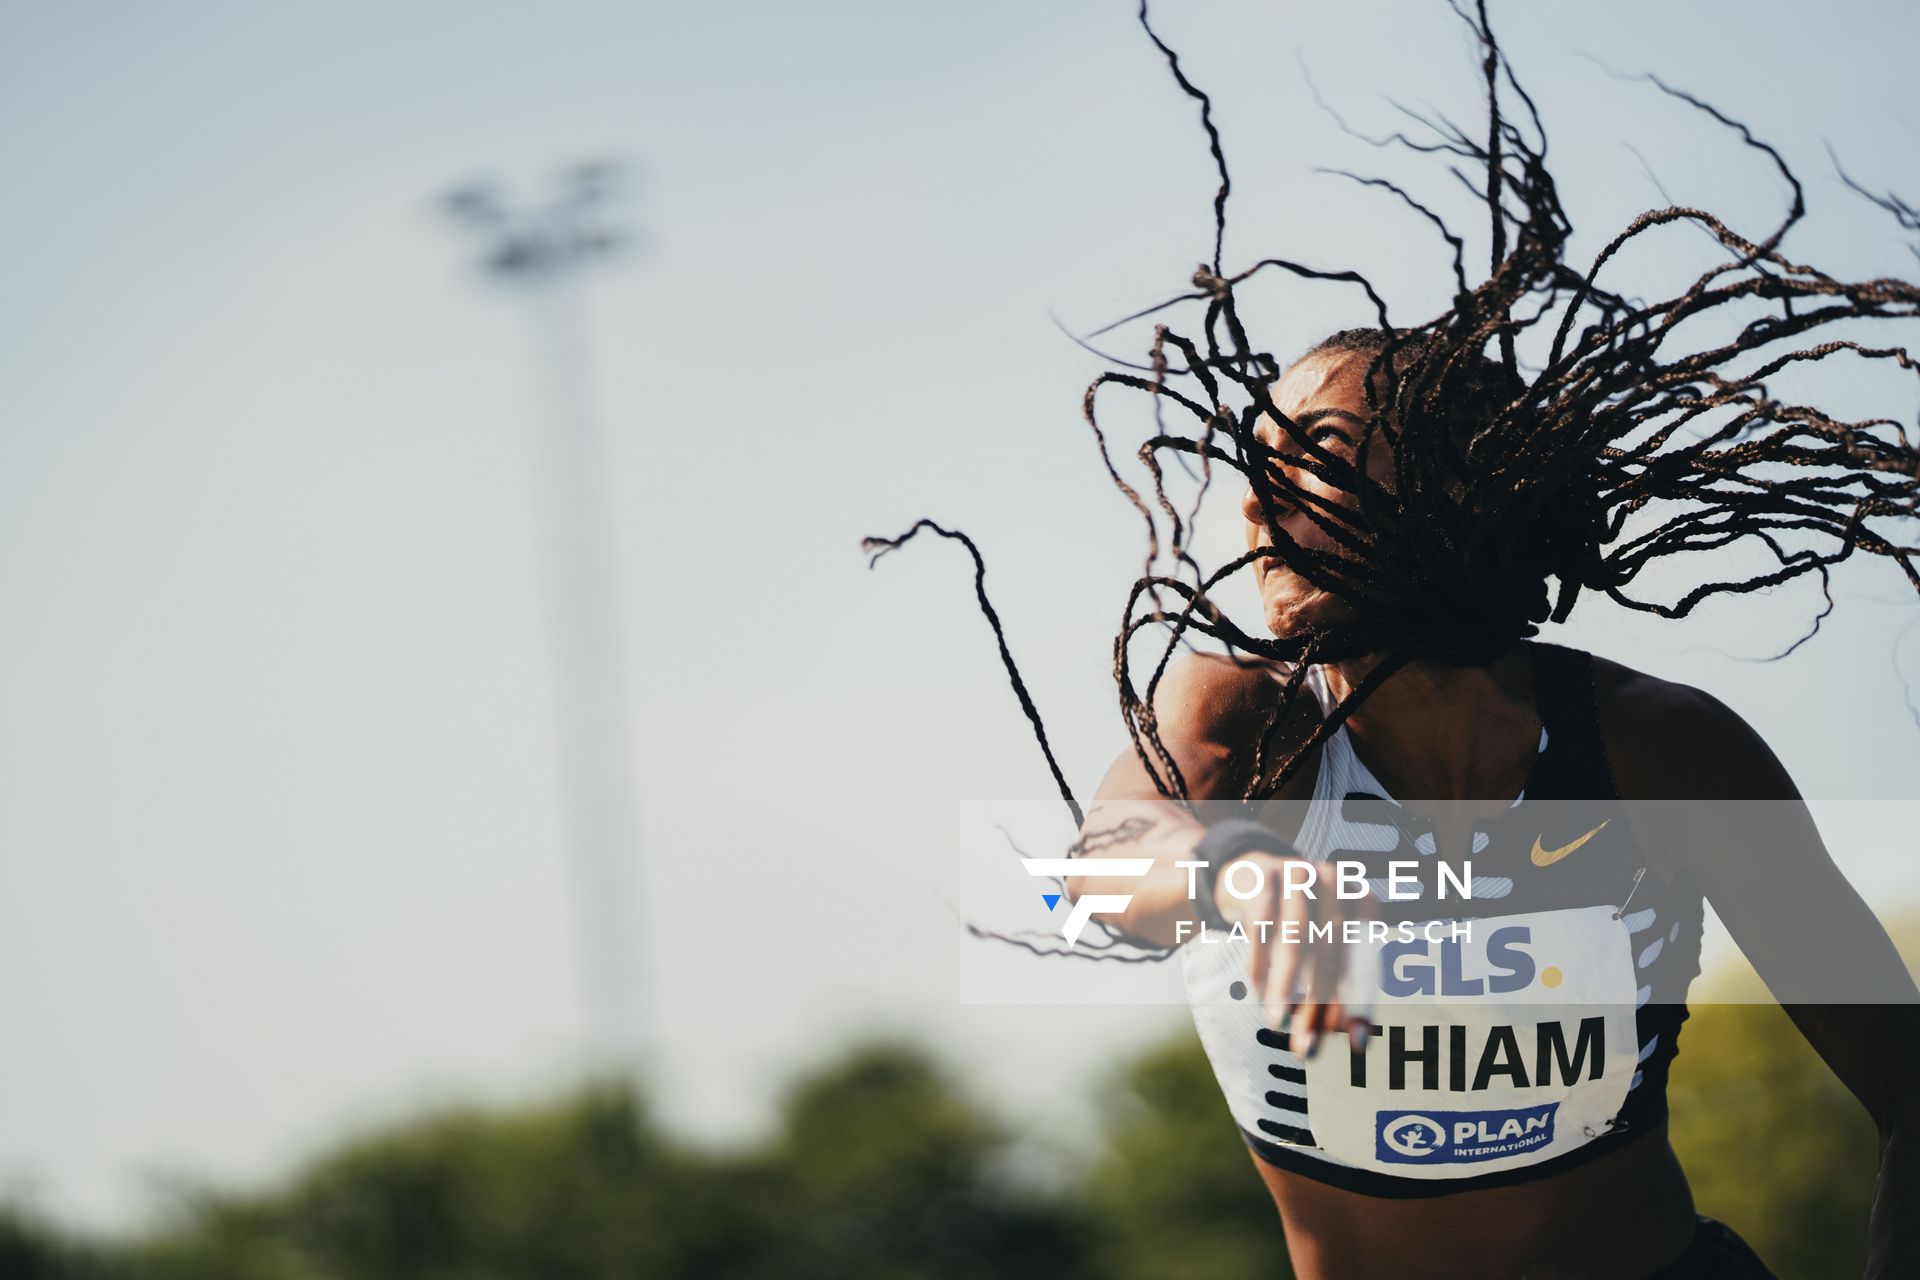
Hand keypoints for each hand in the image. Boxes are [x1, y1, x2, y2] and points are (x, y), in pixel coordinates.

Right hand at [1212, 851, 1375, 1058]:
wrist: (1251, 873)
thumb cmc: (1295, 917)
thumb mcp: (1323, 942)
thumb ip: (1336, 983)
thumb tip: (1341, 1033)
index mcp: (1359, 897)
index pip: (1365, 957)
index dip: (1360, 1002)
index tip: (1354, 1042)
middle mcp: (1333, 881)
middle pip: (1332, 950)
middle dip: (1319, 1002)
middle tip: (1308, 1045)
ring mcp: (1297, 875)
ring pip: (1296, 938)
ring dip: (1286, 986)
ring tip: (1279, 1022)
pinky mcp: (1263, 878)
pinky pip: (1262, 927)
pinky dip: (1260, 964)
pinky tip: (1258, 991)